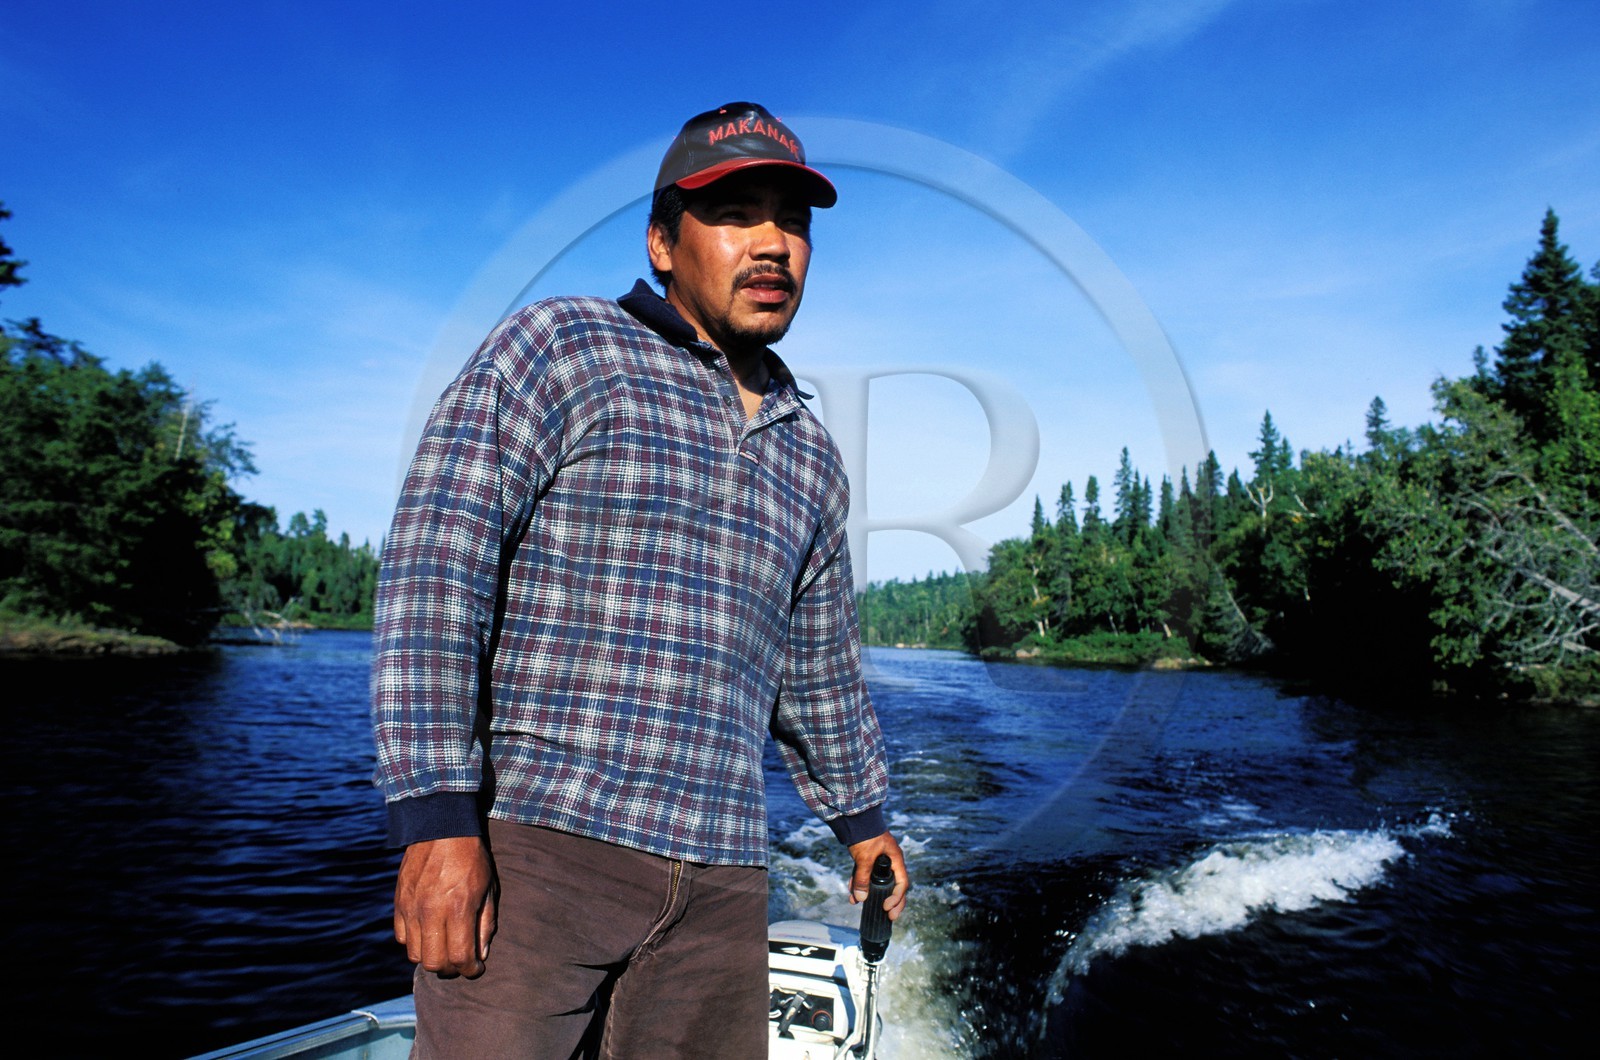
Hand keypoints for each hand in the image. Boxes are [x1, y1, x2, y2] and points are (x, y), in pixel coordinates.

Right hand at [394, 835, 496, 977]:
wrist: (441, 828)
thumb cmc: (471, 858)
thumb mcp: (488, 888)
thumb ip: (485, 924)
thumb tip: (480, 955)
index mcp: (458, 907)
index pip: (460, 957)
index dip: (470, 970)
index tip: (476, 968)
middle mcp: (431, 911)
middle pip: (435, 962)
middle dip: (451, 968)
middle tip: (459, 961)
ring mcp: (411, 907)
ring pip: (415, 954)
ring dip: (431, 956)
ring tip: (444, 947)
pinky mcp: (399, 902)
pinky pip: (401, 937)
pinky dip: (415, 941)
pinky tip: (428, 932)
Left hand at [846, 831, 909, 921]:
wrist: (853, 818)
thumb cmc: (865, 834)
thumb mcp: (864, 858)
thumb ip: (863, 878)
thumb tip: (860, 899)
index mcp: (895, 859)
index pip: (902, 883)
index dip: (897, 898)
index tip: (886, 908)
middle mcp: (890, 862)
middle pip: (894, 886)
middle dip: (890, 902)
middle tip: (888, 917)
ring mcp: (879, 861)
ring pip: (877, 882)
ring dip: (869, 894)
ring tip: (860, 904)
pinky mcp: (867, 860)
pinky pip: (866, 876)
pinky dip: (859, 884)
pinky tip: (851, 893)